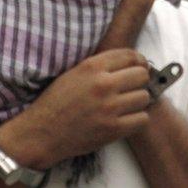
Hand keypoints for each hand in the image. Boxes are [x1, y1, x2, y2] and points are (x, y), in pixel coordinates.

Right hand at [0, 49, 150, 169]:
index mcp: (91, 67)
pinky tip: (126, 118)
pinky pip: (142, 119)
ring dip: (138, 101)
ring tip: (127, 104)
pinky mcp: (113, 129)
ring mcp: (110, 108)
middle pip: (142, 75)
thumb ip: (100, 66)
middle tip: (132, 87)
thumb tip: (130, 63)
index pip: (130, 55)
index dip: (138, 61)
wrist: (42, 132)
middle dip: (139, 80)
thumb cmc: (56, 102)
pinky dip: (137, 119)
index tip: (138, 66)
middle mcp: (103, 84)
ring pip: (144, 97)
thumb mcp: (73, 73)